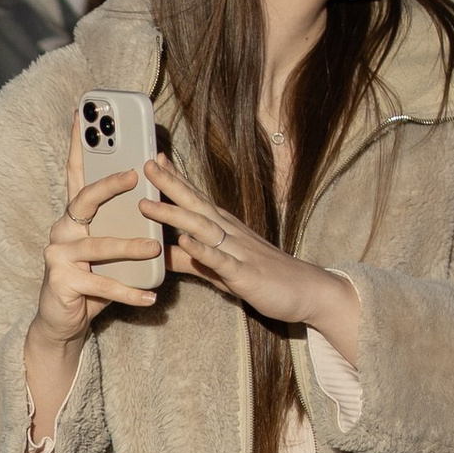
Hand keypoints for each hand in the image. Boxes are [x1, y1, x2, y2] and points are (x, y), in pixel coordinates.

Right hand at [31, 120, 161, 346]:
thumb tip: (152, 186)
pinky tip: (150, 296)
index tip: (83, 114)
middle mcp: (62, 230)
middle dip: (109, 185)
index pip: (77, 174)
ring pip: (98, 246)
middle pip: (84, 200)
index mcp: (75, 217)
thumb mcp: (108, 245)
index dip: (79, 144)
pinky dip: (129, 292)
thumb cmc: (91, 276)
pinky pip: (101, 285)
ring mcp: (58, 256)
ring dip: (128, 246)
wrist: (63, 320)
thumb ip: (122, 219)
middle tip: (136, 176)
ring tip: (154, 247)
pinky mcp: (62, 283)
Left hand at [139, 157, 356, 350]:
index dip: (175, 180)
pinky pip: (221, 260)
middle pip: (196, 204)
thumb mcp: (219, 270)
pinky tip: (186, 240)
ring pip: (202, 228)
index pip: (196, 199)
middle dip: (170, 185)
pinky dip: (202, 250)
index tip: (154, 160)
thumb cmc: (263, 278)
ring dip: (174, 214)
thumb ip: (190, 261)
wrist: (307, 291)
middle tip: (146, 166)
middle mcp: (230, 233)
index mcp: (225, 228)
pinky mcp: (245, 273)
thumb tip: (161, 253)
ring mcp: (238, 251)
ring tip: (148, 203)